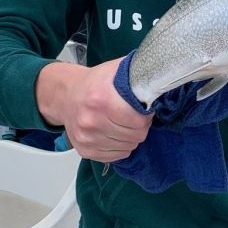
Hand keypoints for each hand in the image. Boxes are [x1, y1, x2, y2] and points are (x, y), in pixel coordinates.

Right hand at [37, 58, 151, 161]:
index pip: (138, 121)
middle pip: (135, 136)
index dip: (146, 115)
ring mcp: (87, 138)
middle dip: (140, 127)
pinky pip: (117, 156)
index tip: (144, 110)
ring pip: (128, 147)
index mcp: (100, 99)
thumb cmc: (94, 84)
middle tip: (135, 117)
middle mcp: (91, 121)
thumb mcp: (115, 71)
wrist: (66, 96)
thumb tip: (162, 79)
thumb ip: (137, 76)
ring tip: (123, 124)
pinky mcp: (85, 151)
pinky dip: (121, 147)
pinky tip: (115, 133)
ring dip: (131, 137)